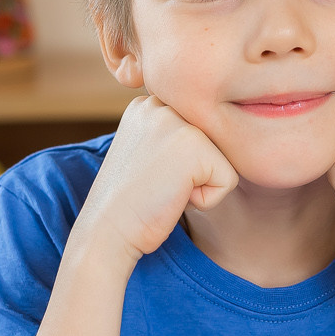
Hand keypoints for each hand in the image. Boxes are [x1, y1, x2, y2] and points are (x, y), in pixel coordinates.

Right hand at [78, 95, 238, 260]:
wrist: (107, 231)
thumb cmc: (129, 203)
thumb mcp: (144, 154)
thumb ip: (171, 137)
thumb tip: (213, 135)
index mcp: (146, 104)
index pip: (196, 131)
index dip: (181, 164)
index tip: (149, 176)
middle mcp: (161, 104)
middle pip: (212, 143)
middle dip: (193, 173)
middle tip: (156, 184)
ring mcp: (177, 121)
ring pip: (222, 160)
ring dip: (199, 185)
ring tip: (164, 189)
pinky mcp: (195, 146)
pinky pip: (227, 180)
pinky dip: (206, 200)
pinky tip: (172, 197)